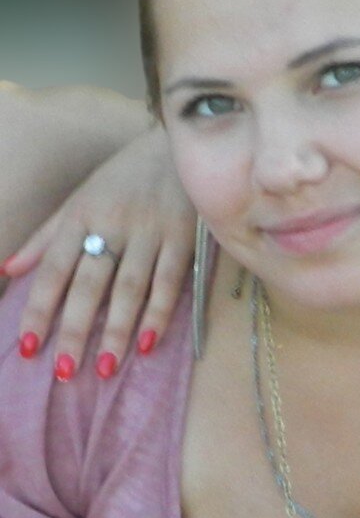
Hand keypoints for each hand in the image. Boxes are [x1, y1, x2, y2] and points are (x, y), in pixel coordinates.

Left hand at [4, 124, 194, 373]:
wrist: (176, 146)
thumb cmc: (123, 178)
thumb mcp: (79, 200)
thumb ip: (46, 238)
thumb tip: (7, 271)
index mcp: (81, 216)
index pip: (54, 269)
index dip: (39, 309)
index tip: (28, 348)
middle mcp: (112, 225)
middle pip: (90, 284)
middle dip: (75, 329)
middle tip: (65, 371)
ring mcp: (150, 232)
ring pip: (129, 288)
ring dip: (116, 330)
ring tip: (103, 368)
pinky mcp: (184, 238)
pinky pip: (171, 282)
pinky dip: (160, 314)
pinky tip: (148, 344)